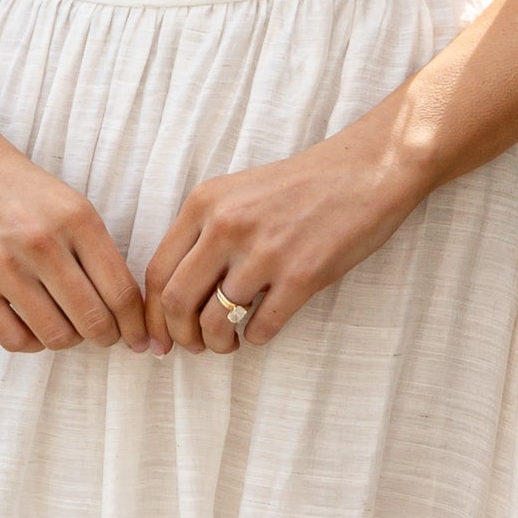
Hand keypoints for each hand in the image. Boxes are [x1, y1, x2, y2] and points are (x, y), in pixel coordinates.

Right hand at [0, 117, 148, 355]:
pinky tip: (35, 328)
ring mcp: (3, 266)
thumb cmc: (19, 188)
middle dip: (108, 337)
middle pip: (93, 320)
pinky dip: (33, 343)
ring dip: (70, 341)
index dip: (135, 326)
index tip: (138, 338)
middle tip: (106, 336)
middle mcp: (42, 243)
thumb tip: (127, 309)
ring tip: (68, 328)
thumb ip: (97, 251)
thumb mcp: (70, 204)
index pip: (121, 292)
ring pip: (56, 336)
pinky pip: (14, 339)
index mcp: (77, 219)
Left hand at [142, 119, 416, 355]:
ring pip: (215, 322)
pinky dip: (255, 339)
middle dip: (179, 336)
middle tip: (192, 346)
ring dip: (217, 344)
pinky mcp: (302, 275)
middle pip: (177, 301)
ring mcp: (265, 252)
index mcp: (205, 203)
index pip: (158, 272)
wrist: (365, 171)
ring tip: (228, 343)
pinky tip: (260, 330)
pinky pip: (261, 327)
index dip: (153, 315)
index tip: (158, 336)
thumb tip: (176, 296)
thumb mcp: (238, 193)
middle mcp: (227, 226)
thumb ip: (204, 233)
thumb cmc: (301, 187)